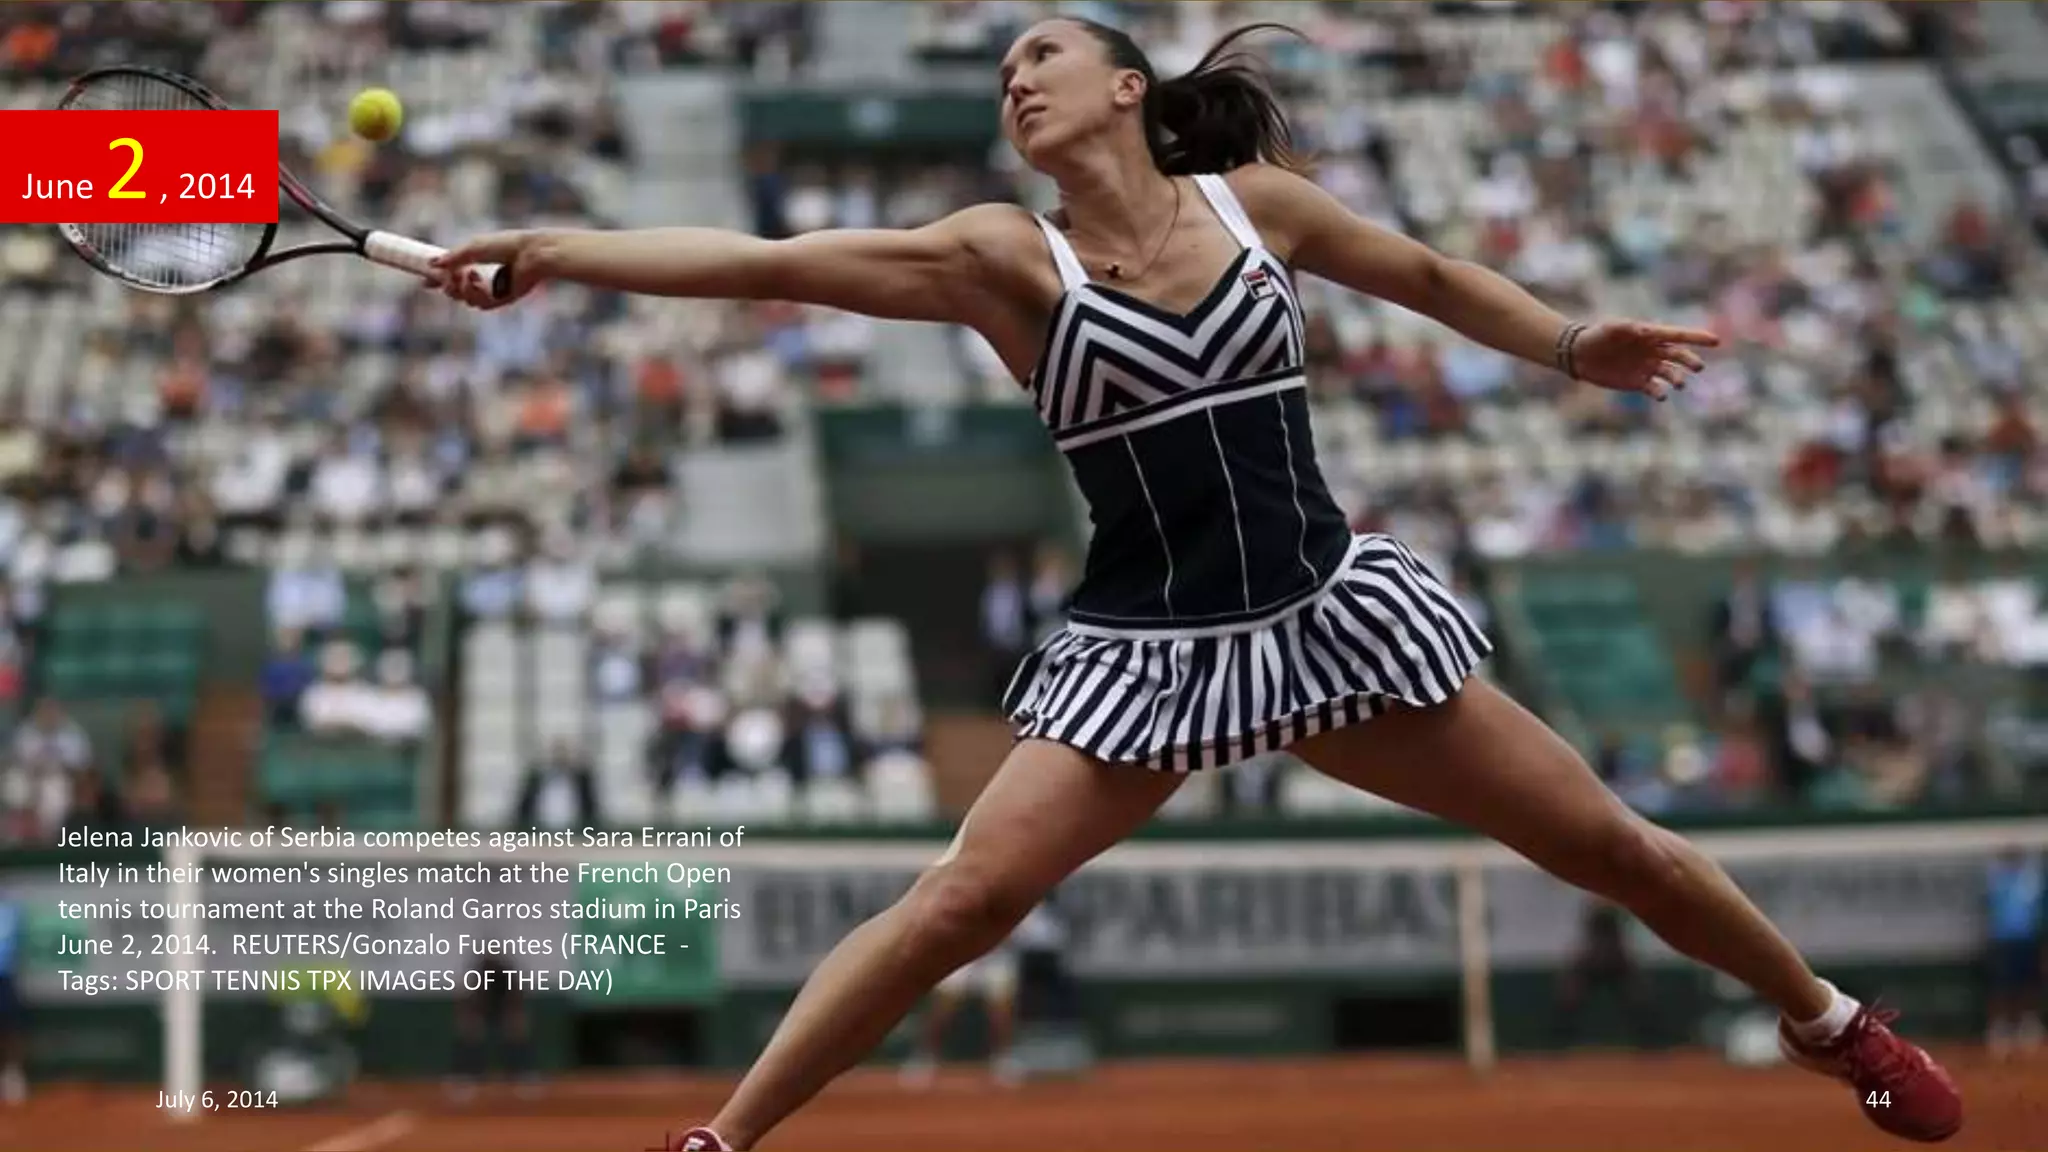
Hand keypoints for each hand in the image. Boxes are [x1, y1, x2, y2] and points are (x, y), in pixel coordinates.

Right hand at [426, 230, 550, 309]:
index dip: (437, 279)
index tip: (425, 281)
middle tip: (449, 279)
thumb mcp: (473, 247)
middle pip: (455, 291)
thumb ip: (452, 257)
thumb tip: (432, 263)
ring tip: (470, 275)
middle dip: (447, 286)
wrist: (530, 255)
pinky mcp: (501, 300)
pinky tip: (478, 280)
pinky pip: (479, 305)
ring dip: (461, 289)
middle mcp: (482, 277)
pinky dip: (475, 293)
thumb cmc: (505, 245)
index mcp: (475, 262)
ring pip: (465, 300)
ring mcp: (491, 290)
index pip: (451, 274)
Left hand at [1565, 320, 1719, 400]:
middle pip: (1679, 356)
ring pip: (1671, 373)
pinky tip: (1661, 396)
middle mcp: (1654, 351)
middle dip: (1690, 361)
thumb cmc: (1597, 336)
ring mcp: (1648, 367)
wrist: (1580, 354)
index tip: (1715, 341)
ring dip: (1678, 378)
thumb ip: (1628, 329)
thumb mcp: (1611, 328)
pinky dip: (1661, 393)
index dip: (1697, 338)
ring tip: (1679, 384)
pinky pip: (1655, 389)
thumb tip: (1646, 331)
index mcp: (1651, 335)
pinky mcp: (1639, 383)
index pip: (1678, 335)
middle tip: (1698, 367)